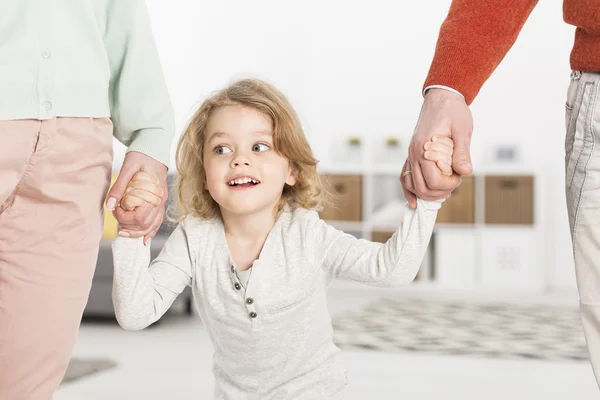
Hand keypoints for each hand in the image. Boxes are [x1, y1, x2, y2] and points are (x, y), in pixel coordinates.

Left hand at [106, 151, 167, 243]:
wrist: (154, 147)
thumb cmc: (142, 155)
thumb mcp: (127, 168)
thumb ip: (118, 188)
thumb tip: (109, 205)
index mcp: (153, 193)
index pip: (139, 217)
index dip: (124, 217)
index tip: (116, 208)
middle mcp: (160, 200)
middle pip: (145, 225)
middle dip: (128, 225)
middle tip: (117, 216)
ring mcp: (161, 202)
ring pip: (152, 226)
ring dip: (137, 231)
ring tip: (123, 230)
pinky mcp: (159, 202)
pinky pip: (157, 221)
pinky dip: (150, 231)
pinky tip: (144, 239)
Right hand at [401, 89, 472, 207]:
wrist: (441, 97)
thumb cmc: (453, 111)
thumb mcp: (463, 129)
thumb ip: (462, 152)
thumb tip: (465, 172)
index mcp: (425, 148)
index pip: (433, 179)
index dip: (449, 184)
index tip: (460, 176)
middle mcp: (414, 153)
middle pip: (421, 187)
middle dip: (439, 192)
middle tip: (454, 184)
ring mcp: (411, 155)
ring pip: (411, 185)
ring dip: (426, 194)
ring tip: (443, 192)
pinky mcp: (412, 155)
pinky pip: (405, 177)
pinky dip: (409, 191)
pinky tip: (414, 202)